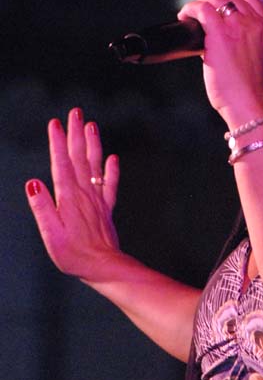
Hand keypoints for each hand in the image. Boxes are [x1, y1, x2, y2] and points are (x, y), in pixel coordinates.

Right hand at [25, 108, 120, 279]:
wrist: (104, 267)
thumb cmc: (73, 254)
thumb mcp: (50, 234)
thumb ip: (42, 207)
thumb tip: (33, 182)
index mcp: (68, 197)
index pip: (61, 163)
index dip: (57, 142)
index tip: (55, 123)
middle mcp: (84, 193)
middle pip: (79, 157)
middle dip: (76, 133)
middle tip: (75, 112)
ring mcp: (97, 200)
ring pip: (95, 165)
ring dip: (93, 144)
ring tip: (91, 125)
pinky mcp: (105, 209)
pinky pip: (109, 185)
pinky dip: (111, 170)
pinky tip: (112, 158)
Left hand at [177, 0, 262, 126]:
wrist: (247, 101)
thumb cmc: (249, 88)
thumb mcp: (259, 58)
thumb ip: (248, 43)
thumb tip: (224, 40)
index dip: (232, 0)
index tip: (220, 9)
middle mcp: (254, 23)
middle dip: (214, 2)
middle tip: (202, 14)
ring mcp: (238, 26)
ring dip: (202, 5)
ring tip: (193, 16)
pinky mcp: (219, 33)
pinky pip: (202, 9)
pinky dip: (190, 9)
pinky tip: (185, 16)